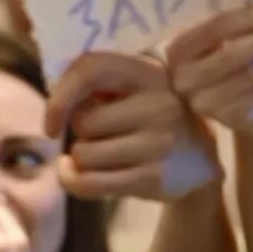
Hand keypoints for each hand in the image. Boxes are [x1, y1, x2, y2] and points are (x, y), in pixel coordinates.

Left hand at [46, 52, 217, 200]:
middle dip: (82, 130)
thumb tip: (54, 105)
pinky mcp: (153, 177)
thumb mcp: (135, 87)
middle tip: (105, 132)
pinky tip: (73, 172)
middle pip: (84, 120)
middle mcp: (159, 104)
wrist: (200, 160)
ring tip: (106, 151)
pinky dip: (71, 179)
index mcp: (149, 72)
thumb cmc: (150, 118)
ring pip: (83, 153)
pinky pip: (89, 183)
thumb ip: (97, 83)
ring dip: (81, 156)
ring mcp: (159, 142)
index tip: (52, 119)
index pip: (91, 68)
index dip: (61, 94)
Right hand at [164, 4, 252, 134]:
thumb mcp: (230, 38)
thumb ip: (242, 23)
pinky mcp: (225, 119)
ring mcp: (202, 102)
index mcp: (179, 48)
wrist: (241, 105)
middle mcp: (183, 76)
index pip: (213, 29)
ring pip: (248, 75)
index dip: (246, 18)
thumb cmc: (235, 60)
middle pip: (230, 54)